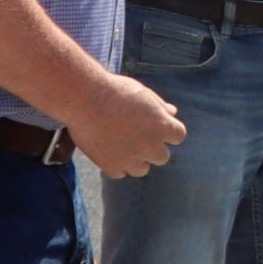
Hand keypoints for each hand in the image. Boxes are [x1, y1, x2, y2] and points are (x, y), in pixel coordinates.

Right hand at [68, 72, 186, 179]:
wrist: (84, 98)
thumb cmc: (114, 90)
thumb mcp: (143, 93)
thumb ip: (160, 106)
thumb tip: (172, 113)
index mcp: (163, 126)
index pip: (178, 136)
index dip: (166, 131)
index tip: (154, 126)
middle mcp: (151, 146)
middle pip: (162, 157)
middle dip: (152, 148)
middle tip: (135, 136)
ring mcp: (131, 159)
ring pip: (142, 169)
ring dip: (135, 160)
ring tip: (119, 144)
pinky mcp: (111, 166)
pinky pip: (120, 173)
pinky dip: (115, 164)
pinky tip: (107, 150)